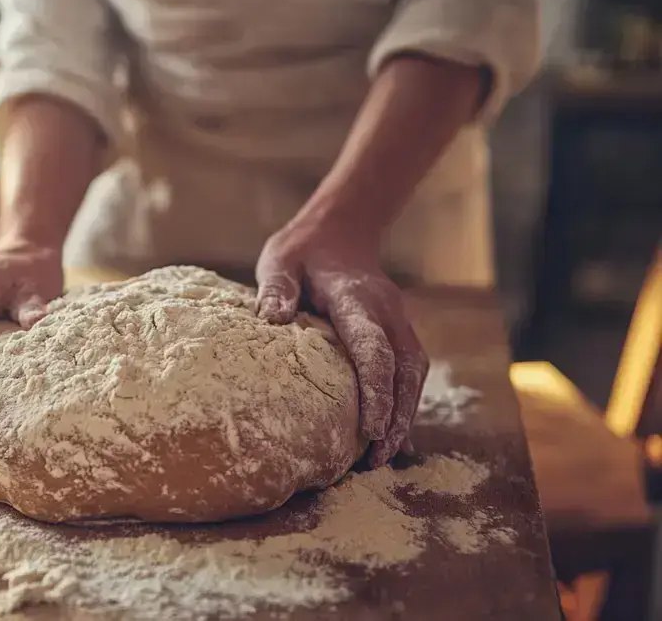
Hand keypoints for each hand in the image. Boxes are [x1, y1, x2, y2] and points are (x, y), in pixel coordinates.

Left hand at [255, 211, 427, 467]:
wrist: (340, 230)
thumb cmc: (303, 251)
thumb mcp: (280, 260)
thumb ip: (277, 287)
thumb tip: (273, 318)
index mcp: (357, 297)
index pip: (373, 347)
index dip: (376, 389)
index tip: (372, 428)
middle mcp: (387, 311)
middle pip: (405, 368)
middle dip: (397, 414)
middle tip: (378, 457)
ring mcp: (398, 321)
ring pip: (414, 372)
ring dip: (405, 413)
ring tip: (384, 456)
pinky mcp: (398, 331)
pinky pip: (410, 370)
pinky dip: (404, 401)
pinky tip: (390, 433)